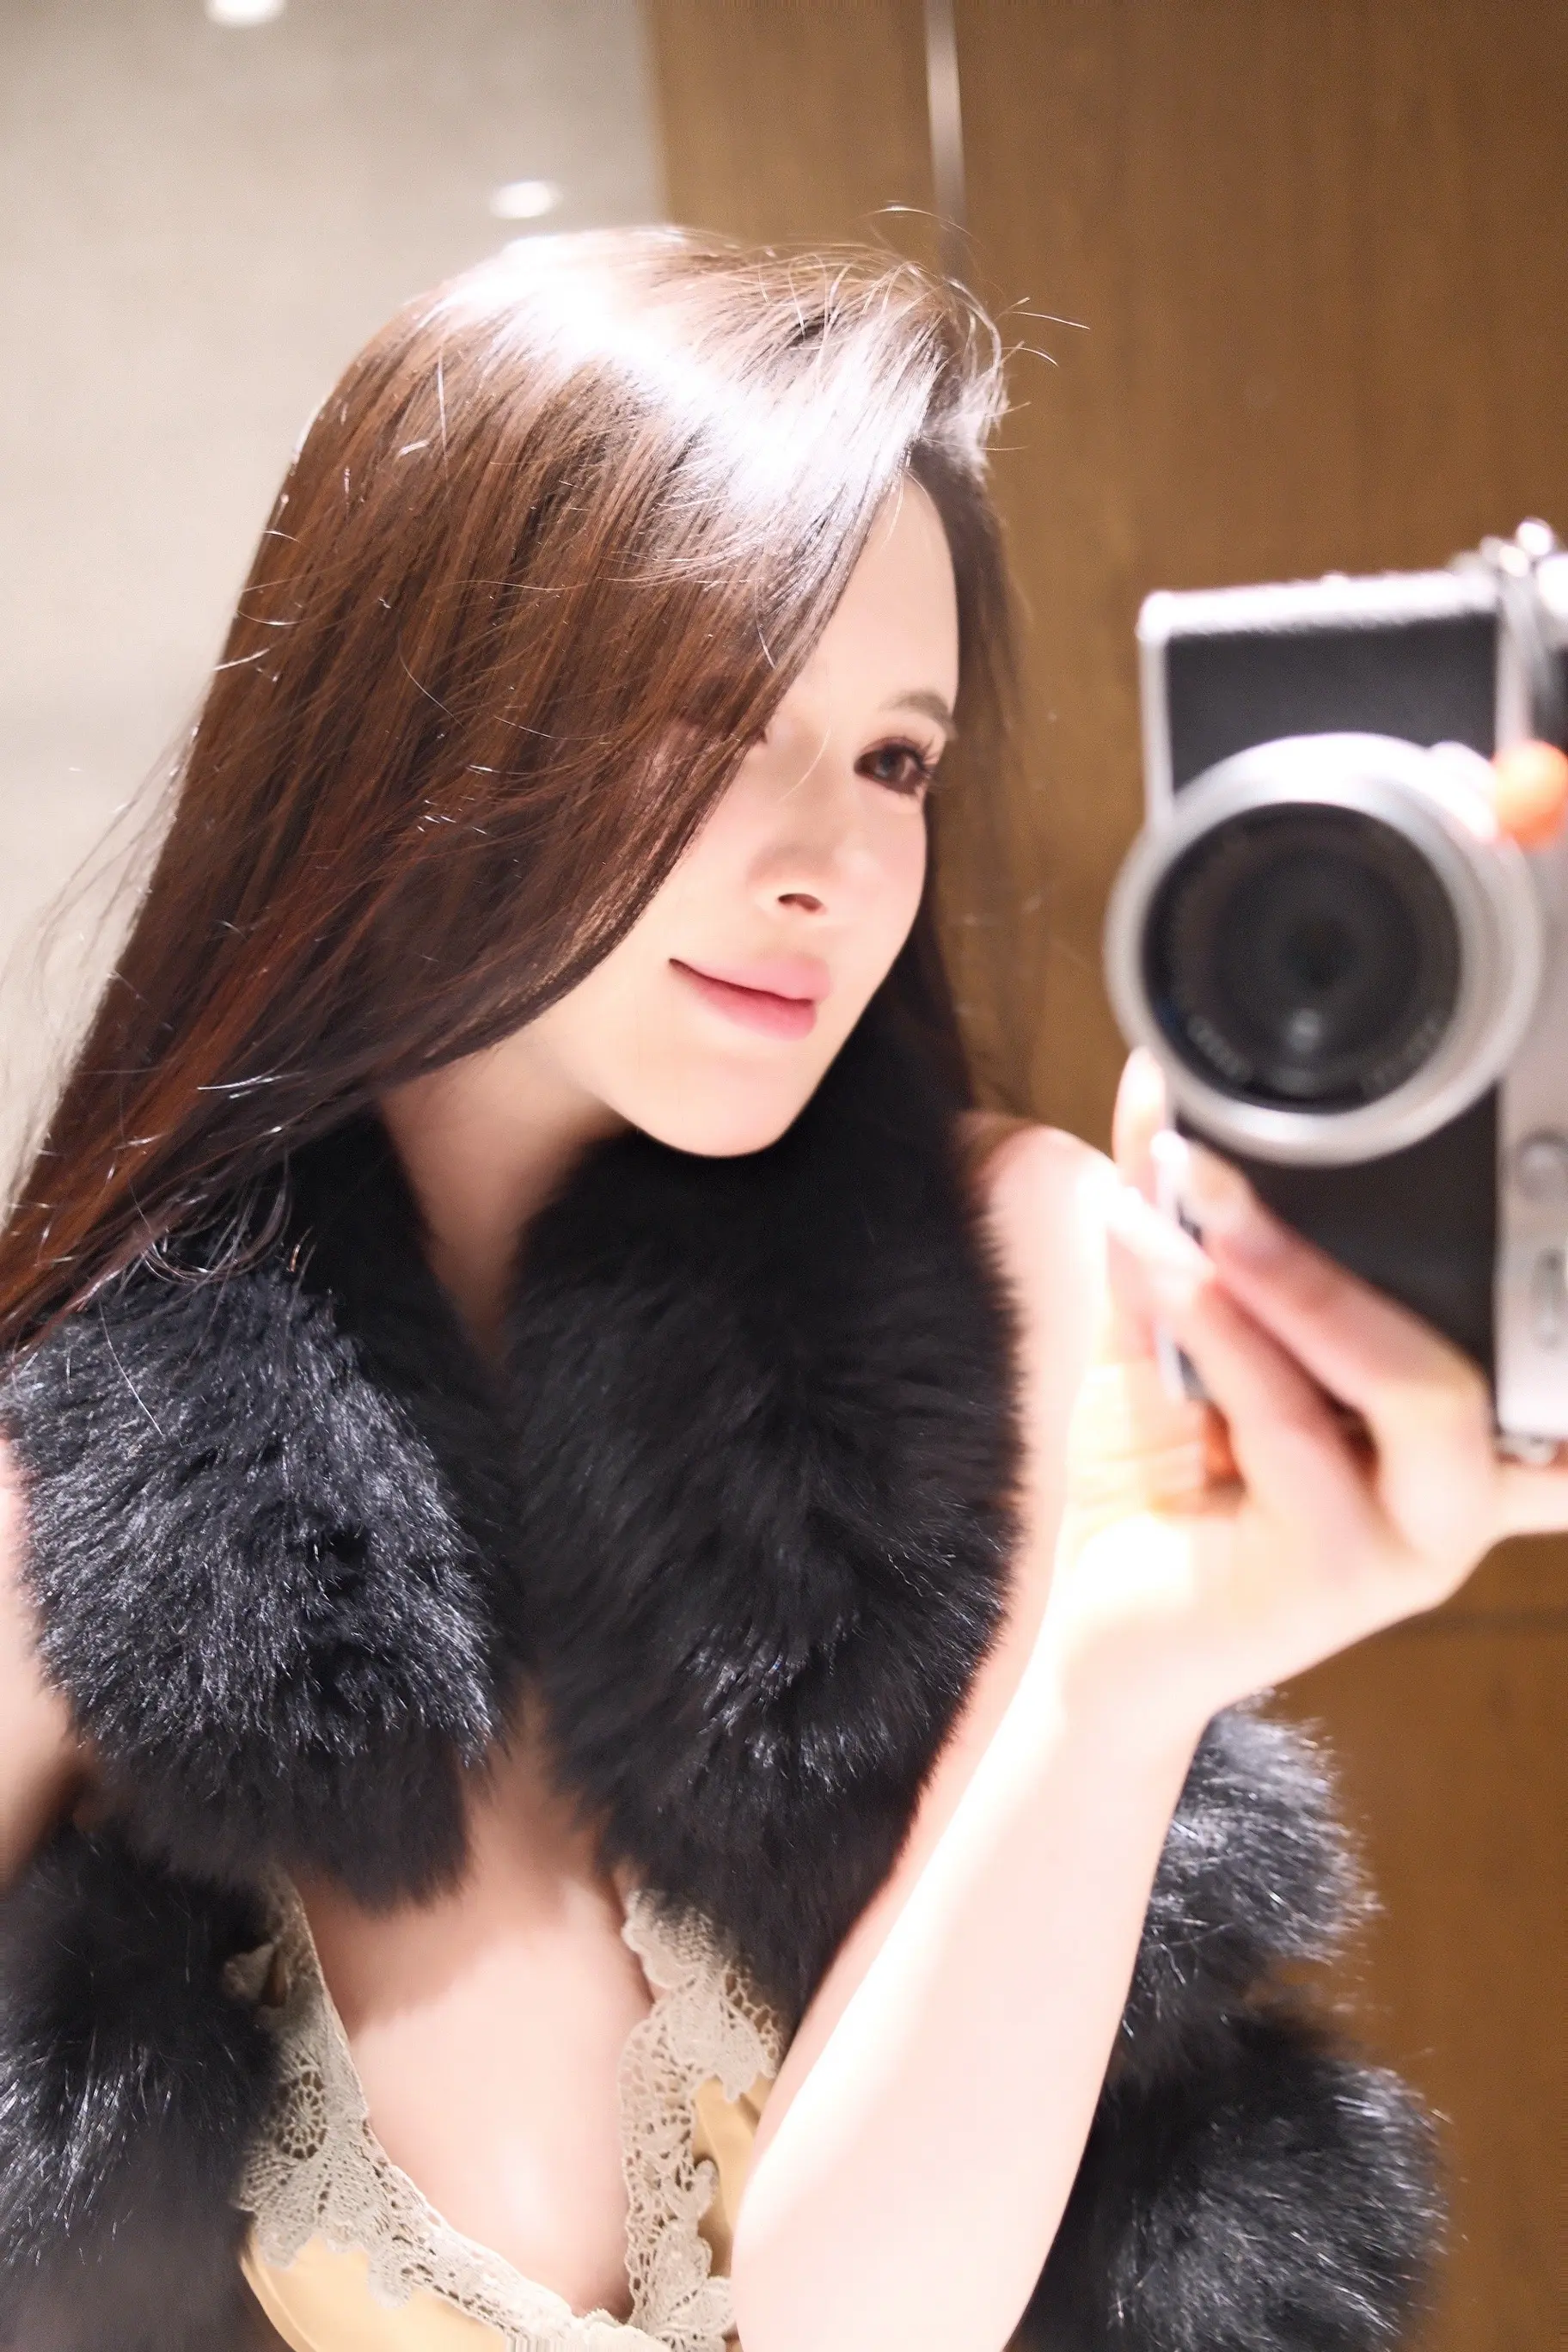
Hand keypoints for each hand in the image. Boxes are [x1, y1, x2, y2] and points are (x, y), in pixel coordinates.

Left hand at [1036, 1050, 1567, 1738]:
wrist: (1092, 1625)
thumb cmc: (1155, 1475)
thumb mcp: (1165, 1324)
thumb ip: (1178, 1219)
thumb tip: (1158, 1085)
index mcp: (1445, 1418)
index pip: (1529, 1317)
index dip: (1535, 1241)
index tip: (1462, 1118)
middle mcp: (1464, 1481)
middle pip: (1480, 1344)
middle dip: (1350, 1235)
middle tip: (1225, 1158)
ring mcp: (1420, 1539)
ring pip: (1411, 1387)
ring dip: (1292, 1279)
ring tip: (1193, 1194)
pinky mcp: (1346, 1576)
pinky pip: (1301, 1432)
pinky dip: (1232, 1337)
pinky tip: (1172, 1268)